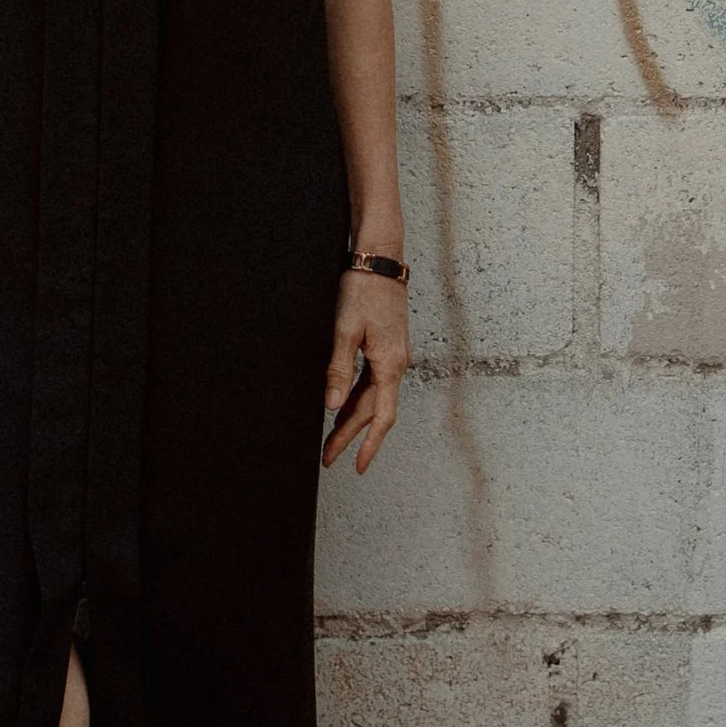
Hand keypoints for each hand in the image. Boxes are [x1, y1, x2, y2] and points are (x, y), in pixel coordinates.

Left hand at [322, 269, 409, 476]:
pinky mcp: (387, 347)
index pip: (382, 416)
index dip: (369, 444)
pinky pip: (373, 382)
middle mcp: (397, 364)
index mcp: (390, 364)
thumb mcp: (345, 330)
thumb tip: (332, 406)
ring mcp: (394, 356)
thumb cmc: (363, 290)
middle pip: (375, 411)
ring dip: (354, 419)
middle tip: (328, 458)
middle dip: (352, 436)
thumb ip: (339, 370)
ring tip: (331, 440)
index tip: (358, 467)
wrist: (379, 259)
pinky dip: (358, 399)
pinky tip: (343, 407)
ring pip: (374, 398)